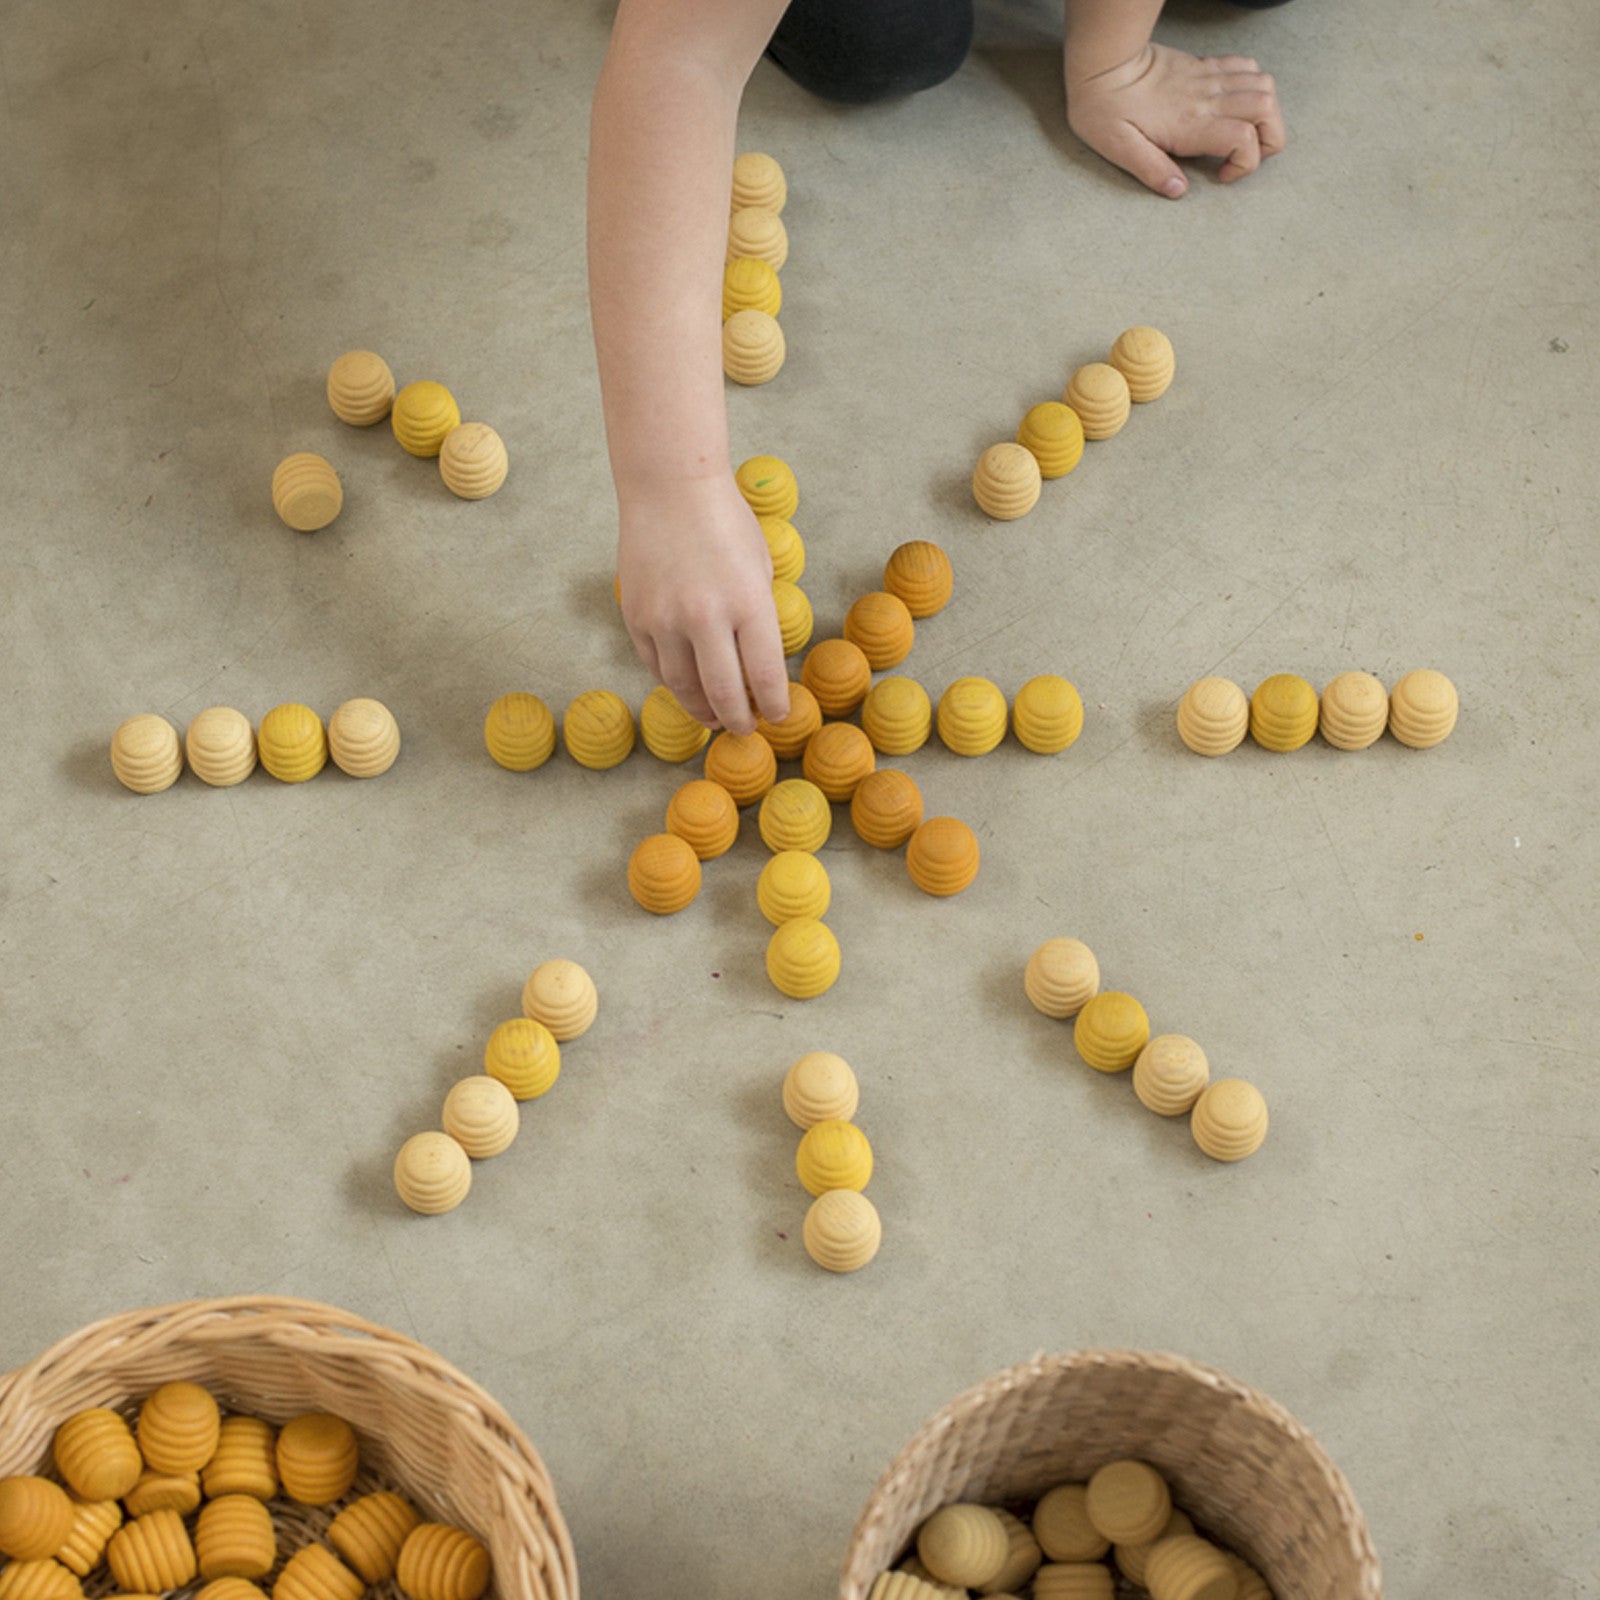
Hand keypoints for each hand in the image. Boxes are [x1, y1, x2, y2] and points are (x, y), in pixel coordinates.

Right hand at [616, 475, 791, 735]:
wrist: (669, 488)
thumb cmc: (724, 522)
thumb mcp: (760, 568)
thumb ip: (758, 618)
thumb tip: (757, 667)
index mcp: (748, 603)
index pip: (765, 677)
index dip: (773, 706)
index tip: (776, 716)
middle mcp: (705, 617)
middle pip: (723, 694)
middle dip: (738, 720)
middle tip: (745, 729)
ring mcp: (665, 619)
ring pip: (683, 688)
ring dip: (702, 709)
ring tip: (715, 716)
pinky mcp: (636, 617)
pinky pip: (656, 665)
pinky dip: (674, 682)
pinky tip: (687, 685)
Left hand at [1066, 42, 1285, 196]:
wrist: (1102, 63)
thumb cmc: (1104, 107)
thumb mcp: (1119, 148)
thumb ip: (1152, 170)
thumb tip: (1179, 189)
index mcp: (1190, 123)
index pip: (1244, 139)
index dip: (1245, 164)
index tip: (1222, 175)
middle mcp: (1207, 98)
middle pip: (1266, 109)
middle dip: (1269, 138)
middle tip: (1245, 155)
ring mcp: (1208, 78)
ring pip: (1264, 85)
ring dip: (1266, 112)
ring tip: (1245, 132)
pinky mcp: (1204, 65)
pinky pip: (1247, 66)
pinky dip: (1254, 84)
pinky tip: (1236, 102)